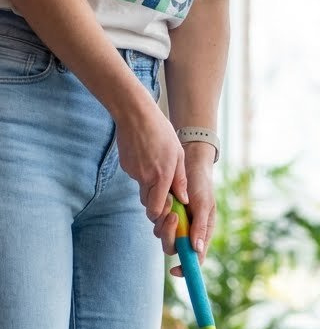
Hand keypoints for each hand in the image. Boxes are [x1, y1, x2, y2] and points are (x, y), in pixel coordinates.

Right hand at [115, 97, 187, 224]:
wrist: (135, 114)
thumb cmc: (160, 131)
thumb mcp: (178, 154)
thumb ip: (180, 180)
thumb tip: (183, 200)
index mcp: (161, 177)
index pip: (156, 210)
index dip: (161, 214)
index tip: (169, 207)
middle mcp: (145, 178)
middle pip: (148, 204)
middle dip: (156, 203)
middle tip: (166, 192)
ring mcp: (133, 173)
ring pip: (142, 190)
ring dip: (150, 187)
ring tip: (157, 166)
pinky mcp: (125, 166)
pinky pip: (136, 177)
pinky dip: (142, 173)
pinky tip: (147, 157)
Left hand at [156, 142, 216, 276]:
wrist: (190, 165)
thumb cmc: (202, 185)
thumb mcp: (205, 205)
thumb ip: (201, 227)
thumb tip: (197, 250)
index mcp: (201, 234)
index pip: (194, 258)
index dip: (185, 268)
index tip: (174, 270)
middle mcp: (187, 232)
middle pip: (173, 248)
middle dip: (169, 236)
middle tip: (172, 216)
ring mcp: (175, 223)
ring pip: (162, 235)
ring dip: (163, 222)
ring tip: (171, 202)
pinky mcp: (164, 214)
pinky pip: (156, 221)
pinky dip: (159, 213)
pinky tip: (167, 198)